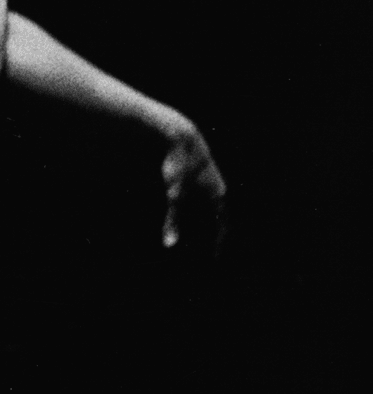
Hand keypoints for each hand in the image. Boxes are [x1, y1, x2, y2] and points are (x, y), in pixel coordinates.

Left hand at [161, 120, 227, 251]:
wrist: (179, 135)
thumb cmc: (179, 164)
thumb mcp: (175, 195)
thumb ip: (172, 221)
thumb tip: (170, 245)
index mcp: (217, 195)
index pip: (223, 225)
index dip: (219, 243)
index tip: (215, 257)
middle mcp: (218, 188)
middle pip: (220, 218)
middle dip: (215, 235)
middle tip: (211, 251)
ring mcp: (211, 180)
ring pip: (213, 207)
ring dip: (208, 222)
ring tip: (201, 236)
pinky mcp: (201, 174)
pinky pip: (204, 198)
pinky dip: (200, 210)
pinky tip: (191, 214)